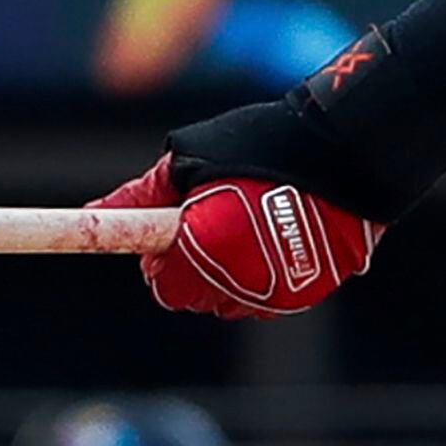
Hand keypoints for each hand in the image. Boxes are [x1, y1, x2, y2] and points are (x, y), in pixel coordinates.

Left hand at [106, 151, 373, 318]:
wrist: (352, 152)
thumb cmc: (264, 144)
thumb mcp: (191, 159)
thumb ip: (141, 196)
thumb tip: (93, 214)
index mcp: (203, 248)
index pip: (162, 284)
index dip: (162, 258)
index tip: (174, 229)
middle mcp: (239, 280)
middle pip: (196, 299)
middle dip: (194, 267)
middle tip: (214, 221)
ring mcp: (279, 291)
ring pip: (234, 300)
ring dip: (230, 275)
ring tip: (249, 225)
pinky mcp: (312, 292)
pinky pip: (271, 297)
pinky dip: (267, 276)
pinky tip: (278, 236)